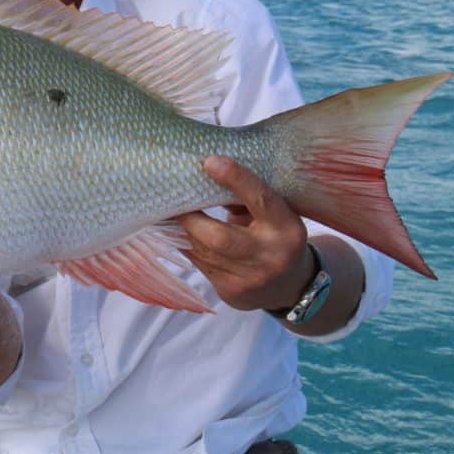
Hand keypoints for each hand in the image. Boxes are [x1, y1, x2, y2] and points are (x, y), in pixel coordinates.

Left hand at [175, 155, 314, 311]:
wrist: (289, 287)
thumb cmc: (276, 237)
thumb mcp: (274, 215)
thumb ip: (247, 197)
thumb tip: (208, 170)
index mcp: (287, 229)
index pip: (261, 200)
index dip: (236, 179)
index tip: (209, 161)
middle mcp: (270, 256)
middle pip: (220, 237)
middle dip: (190, 217)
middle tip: (170, 198)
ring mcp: (250, 279)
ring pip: (203, 252)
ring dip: (181, 230)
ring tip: (164, 211)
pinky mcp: (230, 292)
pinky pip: (199, 264)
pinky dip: (184, 245)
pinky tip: (174, 232)